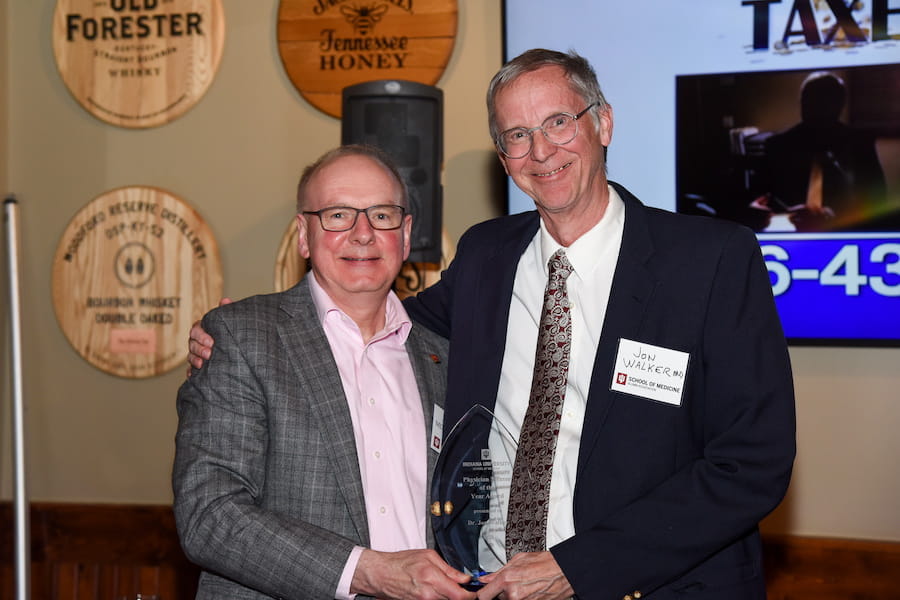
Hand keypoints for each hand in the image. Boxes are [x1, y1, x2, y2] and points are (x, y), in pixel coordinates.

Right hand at [185, 297, 231, 375]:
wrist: (239, 351)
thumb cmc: (232, 332)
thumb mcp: (230, 322)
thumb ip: (227, 312)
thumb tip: (225, 301)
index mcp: (203, 329)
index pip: (196, 330)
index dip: (202, 335)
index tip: (211, 342)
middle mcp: (198, 341)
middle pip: (191, 343)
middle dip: (199, 349)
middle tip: (209, 354)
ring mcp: (197, 354)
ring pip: (190, 356)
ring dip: (194, 360)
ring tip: (202, 364)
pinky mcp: (198, 366)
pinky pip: (190, 370)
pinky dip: (191, 373)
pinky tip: (193, 376)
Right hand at [352, 548, 475, 599]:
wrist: (380, 573)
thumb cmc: (400, 562)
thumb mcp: (427, 556)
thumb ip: (448, 569)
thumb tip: (464, 578)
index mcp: (431, 577)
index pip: (459, 595)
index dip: (471, 595)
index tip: (474, 592)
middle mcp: (428, 594)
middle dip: (462, 596)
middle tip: (465, 589)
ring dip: (451, 597)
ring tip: (449, 588)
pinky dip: (440, 598)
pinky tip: (439, 592)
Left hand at [476, 552, 572, 599]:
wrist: (564, 572)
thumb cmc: (545, 563)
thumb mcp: (518, 559)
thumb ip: (498, 571)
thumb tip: (486, 577)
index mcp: (507, 579)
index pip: (482, 596)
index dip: (481, 594)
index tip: (481, 592)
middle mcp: (513, 594)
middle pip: (495, 599)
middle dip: (498, 593)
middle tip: (506, 585)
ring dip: (509, 596)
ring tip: (521, 585)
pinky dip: (520, 598)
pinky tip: (527, 590)